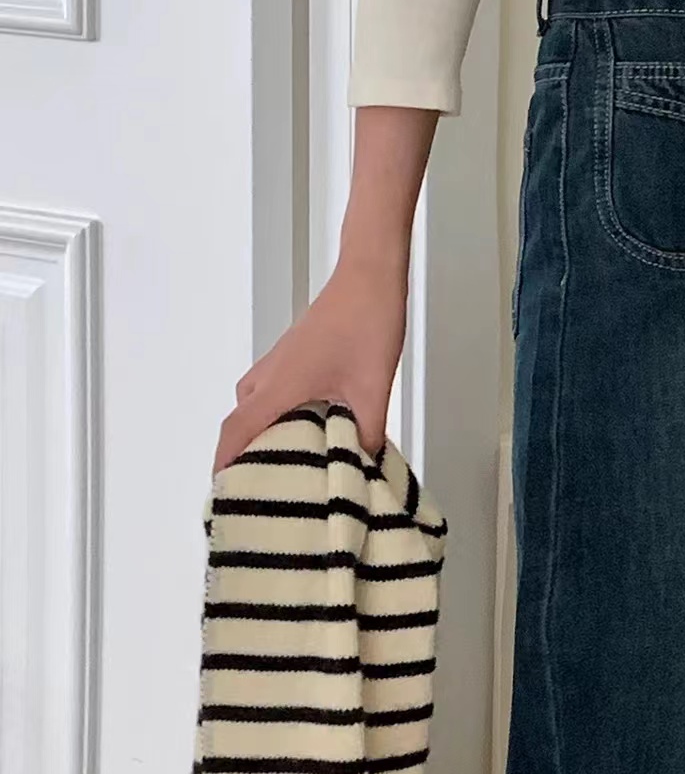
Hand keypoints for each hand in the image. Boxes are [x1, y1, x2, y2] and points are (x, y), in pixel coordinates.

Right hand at [214, 256, 406, 473]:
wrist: (369, 279)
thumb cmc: (366, 324)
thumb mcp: (373, 392)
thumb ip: (366, 435)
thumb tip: (364, 466)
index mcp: (280, 386)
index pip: (236, 432)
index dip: (225, 464)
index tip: (224, 494)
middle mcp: (268, 376)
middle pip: (240, 425)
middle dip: (243, 459)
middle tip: (260, 493)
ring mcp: (277, 366)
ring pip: (255, 410)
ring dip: (261, 437)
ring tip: (284, 470)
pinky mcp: (290, 360)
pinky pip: (270, 397)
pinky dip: (276, 419)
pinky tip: (307, 435)